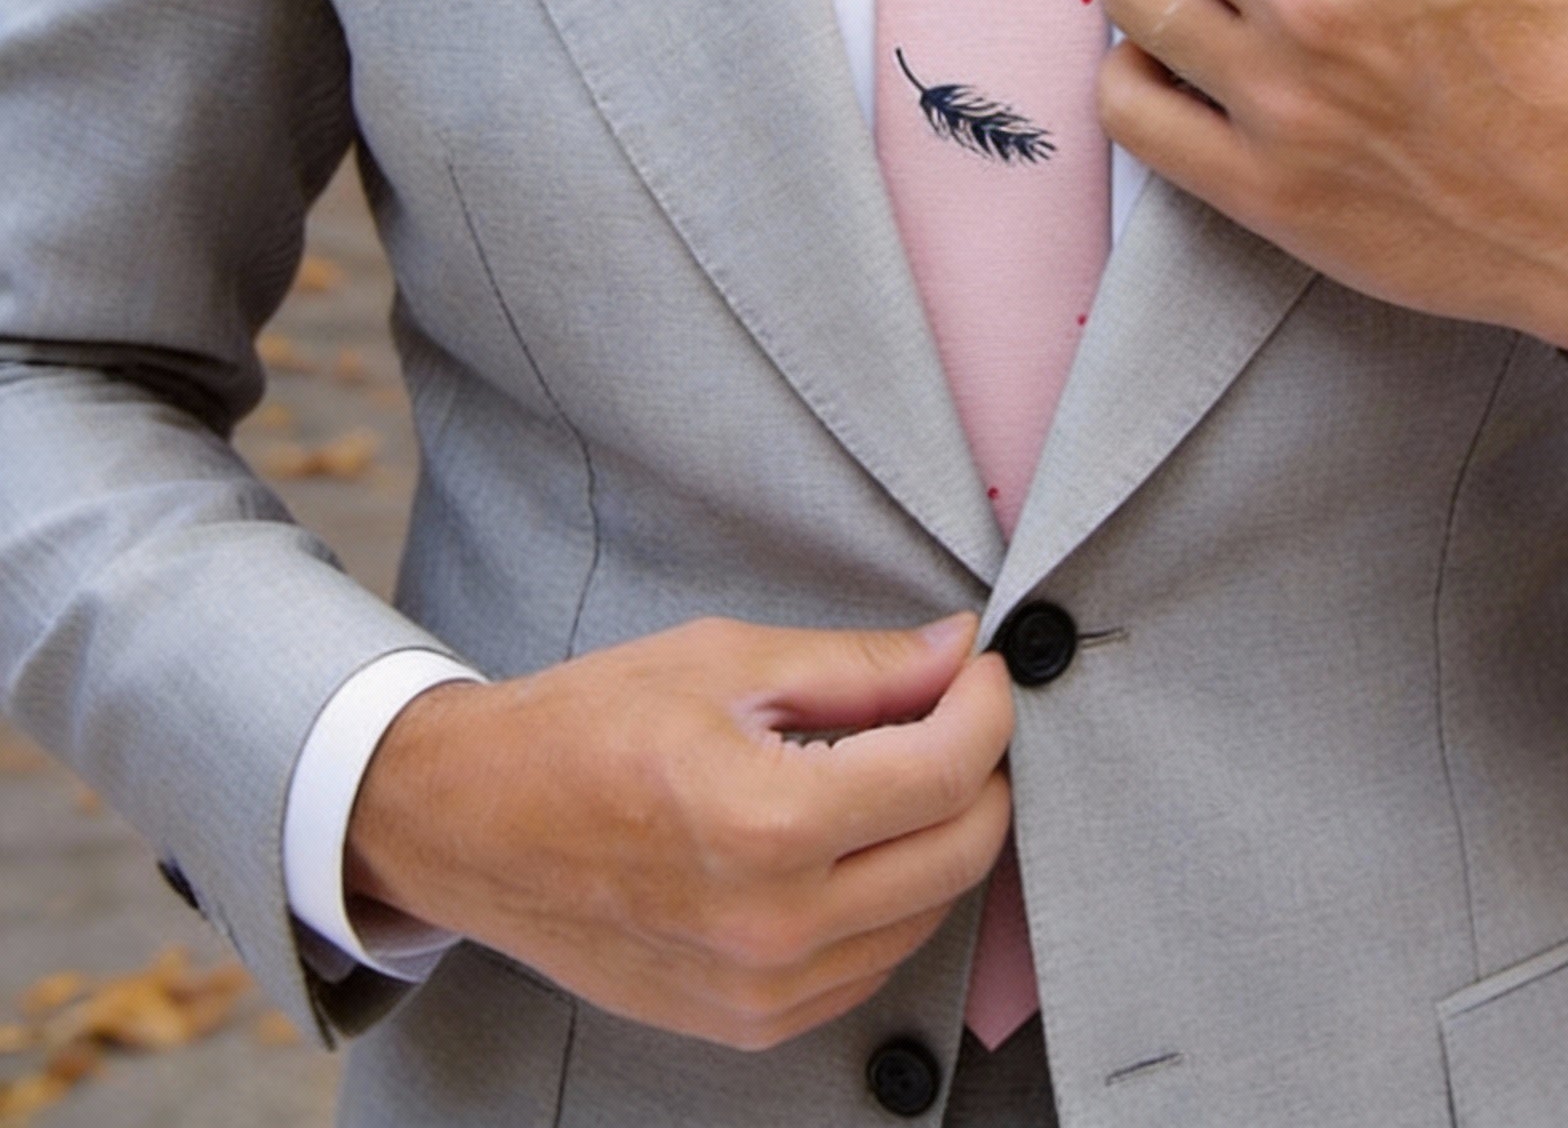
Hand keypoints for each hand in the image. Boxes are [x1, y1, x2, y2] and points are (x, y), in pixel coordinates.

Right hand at [344, 613, 1012, 1050]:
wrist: (473, 823)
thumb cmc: (585, 727)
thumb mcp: (725, 660)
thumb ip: (859, 664)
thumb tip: (956, 650)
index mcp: (766, 822)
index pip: (946, 771)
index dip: (986, 706)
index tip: (981, 669)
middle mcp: (773, 926)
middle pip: (960, 852)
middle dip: (982, 770)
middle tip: (957, 711)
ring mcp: (761, 990)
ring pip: (928, 914)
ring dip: (942, 835)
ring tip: (905, 766)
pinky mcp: (748, 1024)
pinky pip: (872, 964)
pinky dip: (893, 897)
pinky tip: (858, 838)